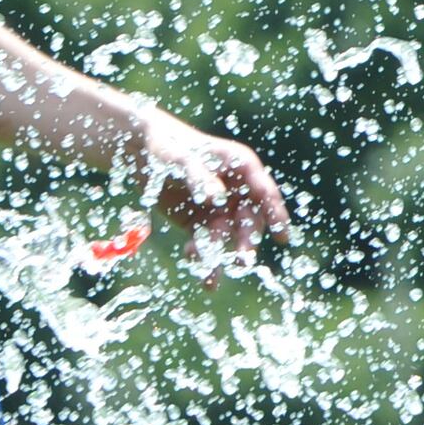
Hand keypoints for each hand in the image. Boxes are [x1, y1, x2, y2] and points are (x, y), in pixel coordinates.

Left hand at [143, 118, 289, 266]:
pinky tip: (192, 260)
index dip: (276, 214)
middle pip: (248, 219)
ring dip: (219, 255)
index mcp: (240, 166)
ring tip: (209, 278)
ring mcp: (218, 207)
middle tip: (242, 260)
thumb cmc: (167, 146)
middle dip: (245, 240)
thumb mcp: (181, 159)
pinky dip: (200, 254)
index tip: (283, 237)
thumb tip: (217, 198)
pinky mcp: (198, 221)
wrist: (140, 150)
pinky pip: (205, 242)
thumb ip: (200, 177)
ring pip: (226, 236)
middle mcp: (234, 189)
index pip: (265, 191)